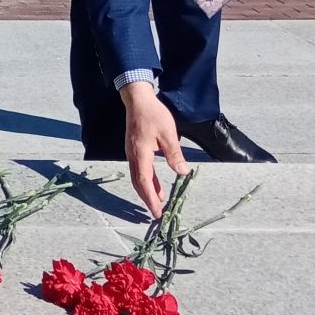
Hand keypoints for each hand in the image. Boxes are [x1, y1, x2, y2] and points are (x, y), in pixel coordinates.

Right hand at [120, 82, 190, 218]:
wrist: (137, 100)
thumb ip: (174, 154)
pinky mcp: (134, 150)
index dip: (150, 198)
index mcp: (141, 153)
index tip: (157, 212)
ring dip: (146, 192)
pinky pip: (139, 171)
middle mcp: (133, 156)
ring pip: (137, 178)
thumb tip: (183, 172)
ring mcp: (132, 153)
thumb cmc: (153, 115)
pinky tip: (155, 187)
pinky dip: (146, 182)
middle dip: (146, 200)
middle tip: (156, 214)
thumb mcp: (168, 133)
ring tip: (157, 204)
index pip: (144, 182)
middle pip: (138, 183)